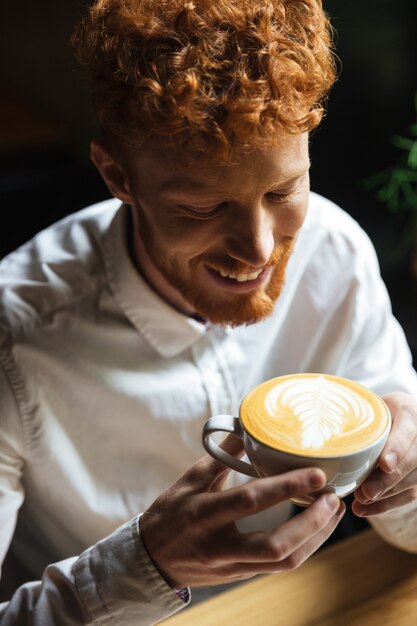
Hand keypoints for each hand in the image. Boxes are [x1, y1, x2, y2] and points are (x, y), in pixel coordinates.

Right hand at [140, 435, 345, 587]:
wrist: (153, 558)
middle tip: (332, 498)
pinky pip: (280, 566)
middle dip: (312, 523)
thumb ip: (221, 456)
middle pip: (275, 544)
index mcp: (205, 513)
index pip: (250, 500)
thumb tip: (246, 428)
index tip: (316, 473)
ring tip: (334, 511)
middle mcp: (220, 544)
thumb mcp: (190, 479)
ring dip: (316, 537)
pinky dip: (304, 547)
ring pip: (283, 560)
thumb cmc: (171, 512)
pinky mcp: (242, 574)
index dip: (286, 486)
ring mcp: (233, 564)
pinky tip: (318, 528)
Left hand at [353, 392, 416, 516]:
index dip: (397, 449)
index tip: (385, 464)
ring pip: (411, 483)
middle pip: (411, 462)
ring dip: (385, 497)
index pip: (406, 432)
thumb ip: (352, 417)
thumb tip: (322, 434)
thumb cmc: (376, 412)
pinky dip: (385, 505)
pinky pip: (407, 496)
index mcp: (409, 414)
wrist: (397, 418)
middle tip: (366, 492)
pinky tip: (364, 509)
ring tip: (360, 502)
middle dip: (388, 480)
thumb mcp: (368, 407)